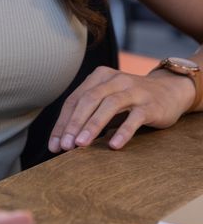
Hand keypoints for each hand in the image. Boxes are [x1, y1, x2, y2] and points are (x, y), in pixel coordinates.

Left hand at [48, 65, 195, 153]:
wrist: (169, 91)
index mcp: (99, 77)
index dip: (62, 123)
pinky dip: (123, 131)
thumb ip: (87, 113)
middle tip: (65, 146)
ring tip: (81, 145)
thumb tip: (62, 141)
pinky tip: (113, 146)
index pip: (74, 100)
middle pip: (88, 100)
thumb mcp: (106, 100)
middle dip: (73, 124)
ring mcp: (134, 90)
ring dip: (93, 126)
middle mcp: (115, 80)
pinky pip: (135, 118)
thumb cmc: (129, 100)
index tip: (54, 145)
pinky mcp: (150, 104)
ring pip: (109, 105)